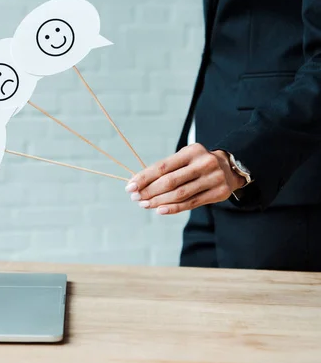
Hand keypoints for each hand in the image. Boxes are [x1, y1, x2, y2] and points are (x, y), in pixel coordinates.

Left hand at [125, 143, 245, 214]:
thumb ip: (166, 169)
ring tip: (144, 204)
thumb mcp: (184, 158)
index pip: (162, 166)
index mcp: (191, 152)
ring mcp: (213, 179)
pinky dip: (173, 208)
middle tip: (135, 197)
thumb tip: (139, 183)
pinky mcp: (218, 193)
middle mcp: (204, 164)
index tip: (130, 186)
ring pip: (179, 194)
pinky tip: (160, 210)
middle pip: (170, 181)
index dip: (144, 177)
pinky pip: (191, 203)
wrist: (231, 167)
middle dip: (149, 191)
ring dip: (158, 201)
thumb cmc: (197, 163)